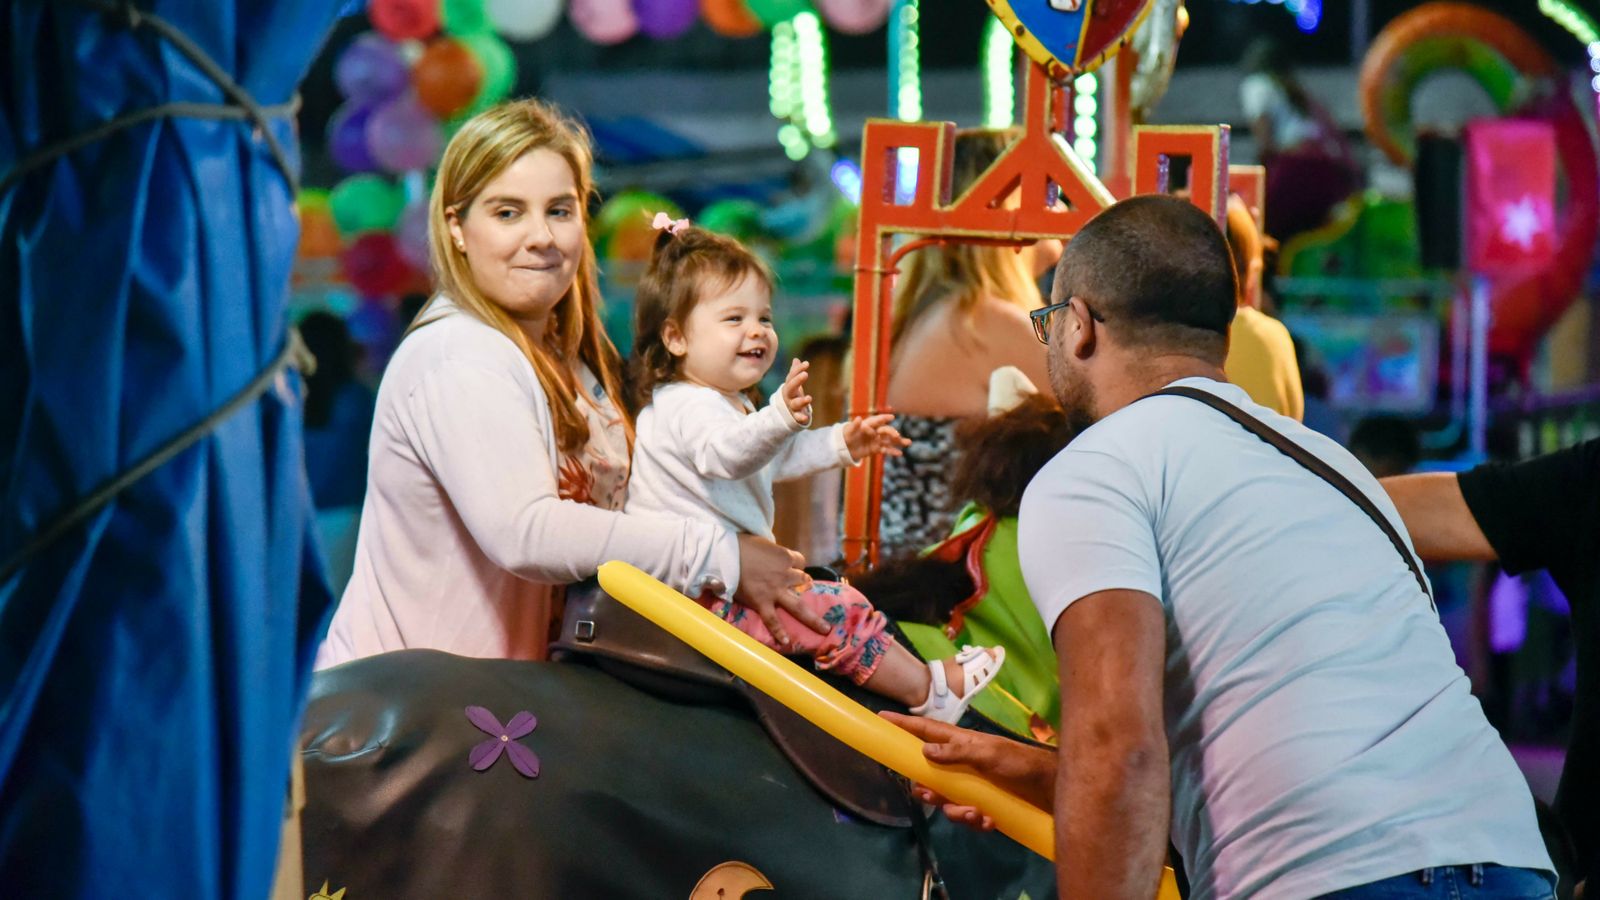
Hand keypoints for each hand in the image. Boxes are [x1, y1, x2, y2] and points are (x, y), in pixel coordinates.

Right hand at [734, 534, 827, 646]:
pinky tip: (786, 641)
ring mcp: (775, 591)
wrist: (724, 554)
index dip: (796, 564)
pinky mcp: (762, 602)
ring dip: (811, 616)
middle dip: (809, 585)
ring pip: (798, 606)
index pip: (800, 561)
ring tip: (822, 627)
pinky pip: (772, 619)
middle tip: (812, 589)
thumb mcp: (764, 543)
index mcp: (785, 557)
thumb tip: (774, 559)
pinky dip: (779, 631)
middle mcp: (785, 574)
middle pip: (804, 581)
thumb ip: (773, 553)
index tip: (792, 567)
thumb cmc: (741, 544)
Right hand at [780, 359, 811, 426]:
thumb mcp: (793, 384)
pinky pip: (797, 417)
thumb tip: (796, 359)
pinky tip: (806, 417)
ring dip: (801, 401)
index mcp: (788, 387)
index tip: (806, 363)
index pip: (791, 376)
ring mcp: (791, 406)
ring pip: (795, 403)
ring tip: (809, 398)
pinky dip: (801, 417)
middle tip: (805, 374)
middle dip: (797, 381)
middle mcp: (788, 396)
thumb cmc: (792, 396)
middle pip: (790, 387)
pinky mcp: (795, 416)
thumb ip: (794, 373)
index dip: (798, 370)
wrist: (786, 414)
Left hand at [843, 413, 909, 460]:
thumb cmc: (846, 436)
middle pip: (886, 430)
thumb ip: (854, 426)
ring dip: (899, 441)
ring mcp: (876, 440)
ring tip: (909, 442)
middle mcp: (875, 431)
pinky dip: (892, 452)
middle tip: (896, 436)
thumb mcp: (848, 432)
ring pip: (889, 440)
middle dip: (892, 432)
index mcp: (868, 424)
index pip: (878, 420)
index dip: (884, 418)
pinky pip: (885, 450)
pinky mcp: (876, 449)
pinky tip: (900, 454)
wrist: (844, 448)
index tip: (891, 417)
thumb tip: (858, 419)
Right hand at [879, 711, 1056, 829]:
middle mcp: (962, 764)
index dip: (904, 725)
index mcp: (961, 743)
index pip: (926, 730)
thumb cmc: (1022, 763)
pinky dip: (975, 821)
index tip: (881, 719)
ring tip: (974, 813)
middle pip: (928, 775)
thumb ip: (958, 751)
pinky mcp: (983, 805)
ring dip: (956, 811)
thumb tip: (924, 750)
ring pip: (946, 801)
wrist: (1052, 789)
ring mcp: (972, 786)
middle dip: (926, 789)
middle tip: (930, 795)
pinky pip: (967, 817)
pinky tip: (989, 820)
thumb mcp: (990, 753)